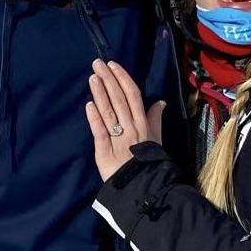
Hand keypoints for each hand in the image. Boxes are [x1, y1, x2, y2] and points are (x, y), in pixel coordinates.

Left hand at [87, 59, 165, 180]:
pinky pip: (100, 131)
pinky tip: (89, 104)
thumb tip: (160, 102)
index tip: (112, 65)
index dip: (122, 78)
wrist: (144, 187)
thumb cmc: (149, 163)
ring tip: (92, 77)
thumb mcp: (156, 139)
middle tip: (96, 63)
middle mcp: (130, 127)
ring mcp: (117, 138)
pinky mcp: (104, 151)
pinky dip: (94, 117)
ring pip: (108, 111)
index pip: (133, 95)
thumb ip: (156, 119)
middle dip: (108, 79)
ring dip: (100, 93)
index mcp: (143, 123)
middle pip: (119, 98)